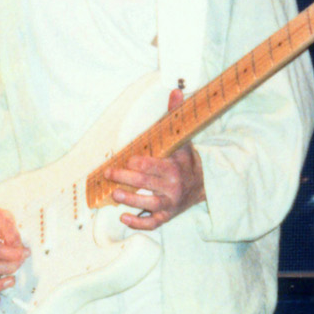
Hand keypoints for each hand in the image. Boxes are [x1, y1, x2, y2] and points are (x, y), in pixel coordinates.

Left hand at [105, 89, 204, 230]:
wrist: (204, 185)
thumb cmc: (186, 160)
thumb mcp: (182, 139)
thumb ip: (175, 116)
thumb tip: (175, 90)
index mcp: (175, 167)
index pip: (155, 165)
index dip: (140, 163)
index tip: (127, 159)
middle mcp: (173, 187)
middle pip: (148, 183)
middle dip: (126, 179)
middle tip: (109, 174)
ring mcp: (170, 203)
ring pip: (149, 204)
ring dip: (132, 201)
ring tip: (115, 195)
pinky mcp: (167, 216)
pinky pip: (153, 223)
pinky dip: (139, 223)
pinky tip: (124, 218)